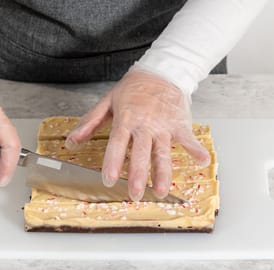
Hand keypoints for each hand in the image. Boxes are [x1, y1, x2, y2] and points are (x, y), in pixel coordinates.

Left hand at [65, 67, 209, 200]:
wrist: (161, 71)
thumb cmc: (133, 89)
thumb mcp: (107, 102)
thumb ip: (90, 123)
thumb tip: (71, 142)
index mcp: (126, 120)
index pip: (118, 144)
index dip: (113, 162)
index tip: (109, 180)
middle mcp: (145, 126)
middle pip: (141, 153)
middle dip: (139, 175)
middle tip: (135, 194)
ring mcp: (164, 126)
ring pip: (163, 153)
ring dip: (164, 173)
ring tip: (162, 191)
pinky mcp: (180, 124)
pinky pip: (188, 139)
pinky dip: (196, 150)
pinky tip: (202, 162)